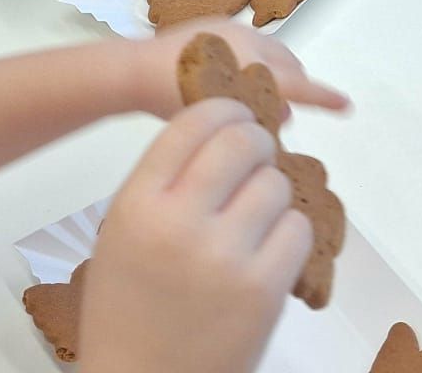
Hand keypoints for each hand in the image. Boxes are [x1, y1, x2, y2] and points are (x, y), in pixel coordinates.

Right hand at [78, 101, 312, 372]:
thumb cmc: (129, 312)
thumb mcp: (122, 234)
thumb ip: (164, 183)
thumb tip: (223, 132)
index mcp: (137, 205)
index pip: (194, 123)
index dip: (225, 109)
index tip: (237, 114)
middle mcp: (180, 223)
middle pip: (243, 141)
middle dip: (257, 142)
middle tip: (256, 158)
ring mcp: (225, 257)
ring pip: (277, 183)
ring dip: (273, 193)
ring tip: (255, 219)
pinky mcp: (263, 290)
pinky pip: (299, 229)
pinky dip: (291, 233)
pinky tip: (270, 250)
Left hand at [142, 21, 348, 117]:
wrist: (135, 69)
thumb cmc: (172, 100)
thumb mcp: (219, 114)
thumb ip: (257, 114)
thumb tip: (283, 114)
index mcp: (250, 66)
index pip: (297, 84)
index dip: (324, 97)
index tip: (347, 105)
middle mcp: (249, 42)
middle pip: (289, 63)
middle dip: (294, 84)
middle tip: (283, 110)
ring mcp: (234, 29)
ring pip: (271, 51)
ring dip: (275, 71)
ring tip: (260, 94)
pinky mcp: (217, 23)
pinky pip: (250, 41)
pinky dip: (255, 58)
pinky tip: (234, 74)